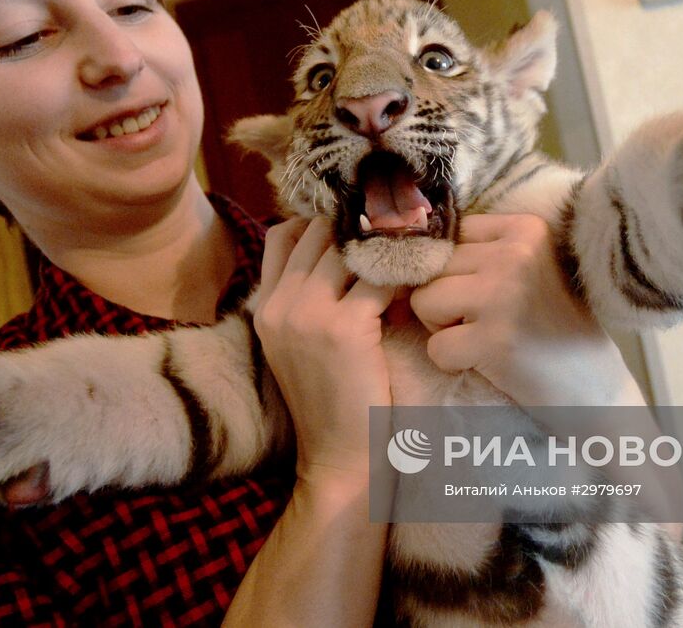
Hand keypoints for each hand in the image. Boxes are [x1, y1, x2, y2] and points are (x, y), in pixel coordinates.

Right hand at [253, 218, 395, 479]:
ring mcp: (308, 314)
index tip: (355, 230)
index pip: (282, 235)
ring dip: (384, 250)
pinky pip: (382, 280)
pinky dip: (404, 279)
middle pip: (318, 233)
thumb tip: (344, 251)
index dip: (320, 223)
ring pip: (350, 250)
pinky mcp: (345, 328)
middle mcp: (279, 305)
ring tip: (410, 256)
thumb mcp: (299, 345)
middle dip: (357, 228)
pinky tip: (417, 290)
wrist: (339, 459)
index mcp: (265, 308)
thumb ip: (307, 300)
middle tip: (393, 231)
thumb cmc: (332, 403)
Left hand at [409, 214, 631, 406]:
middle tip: (490, 322)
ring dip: (444, 329)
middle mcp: (516, 253)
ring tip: (486, 338)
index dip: (455, 270)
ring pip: (423, 301)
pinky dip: (453, 363)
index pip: (452, 236)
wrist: (595, 388)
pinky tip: (489, 362)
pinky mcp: (494, 340)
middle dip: (446, 300)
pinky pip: (435, 348)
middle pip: (433, 267)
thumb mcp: (528, 269)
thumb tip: (412, 238)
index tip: (490, 294)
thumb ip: (483, 251)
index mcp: (526, 228)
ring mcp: (504, 295)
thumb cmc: (552, 327)